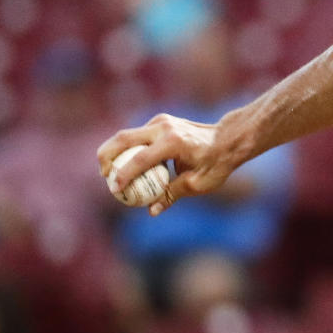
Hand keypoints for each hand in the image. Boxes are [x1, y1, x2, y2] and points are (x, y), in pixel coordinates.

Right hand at [97, 114, 235, 215]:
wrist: (229, 138)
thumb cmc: (217, 163)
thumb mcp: (198, 183)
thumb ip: (172, 195)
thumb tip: (151, 211)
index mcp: (173, 142)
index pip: (140, 159)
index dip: (124, 175)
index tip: (114, 190)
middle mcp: (164, 128)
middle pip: (123, 139)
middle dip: (107, 156)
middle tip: (103, 176)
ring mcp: (161, 121)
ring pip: (127, 134)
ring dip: (114, 151)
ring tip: (108, 171)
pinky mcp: (160, 121)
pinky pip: (137, 135)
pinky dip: (127, 149)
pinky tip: (125, 164)